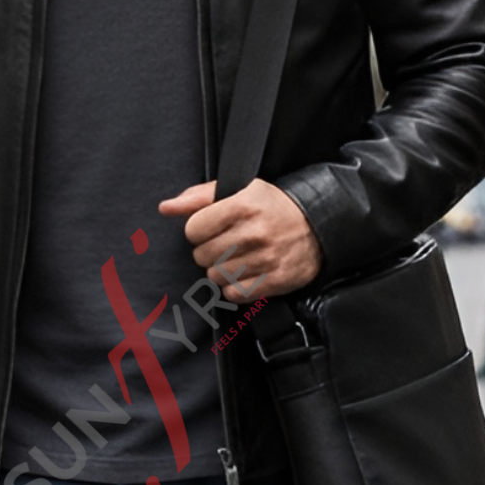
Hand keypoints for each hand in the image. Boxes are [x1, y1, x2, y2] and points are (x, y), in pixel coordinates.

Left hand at [158, 178, 322, 300]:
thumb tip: (165, 208)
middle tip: (226, 245)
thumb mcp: (239, 189)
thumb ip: (198, 197)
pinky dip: (236, 287)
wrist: (318, 224)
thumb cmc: (271, 206)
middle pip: (202, 256)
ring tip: (237, 259)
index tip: (211, 229)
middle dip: (209, 252)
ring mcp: (266, 258)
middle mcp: (254, 233)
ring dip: (222, 271)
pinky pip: (235, 294)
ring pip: (216, 277)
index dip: (198, 231)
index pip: (193, 230)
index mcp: (243, 205)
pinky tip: (246, 274)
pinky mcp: (276, 281)